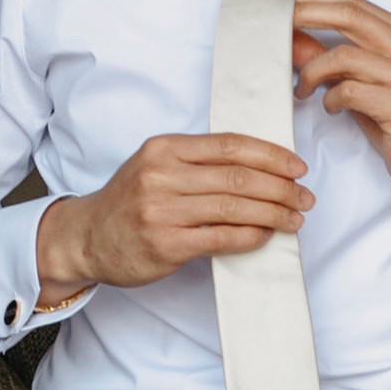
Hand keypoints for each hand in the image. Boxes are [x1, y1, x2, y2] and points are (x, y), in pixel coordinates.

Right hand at [34, 133, 311, 301]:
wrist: (87, 238)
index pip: (229, 145)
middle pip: (238, 177)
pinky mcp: (166, 244)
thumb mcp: (155, 166)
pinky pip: (221, 238)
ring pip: (234, 207)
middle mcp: (161, 175)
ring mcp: (162, 211)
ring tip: (295, 218)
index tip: (296, 166)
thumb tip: (260, 167)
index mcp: (164, 148)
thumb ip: (198, 162)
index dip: (270, 154)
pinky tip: (266, 235)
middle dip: (280, 186)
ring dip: (273, 213)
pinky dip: (251, 236)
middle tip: (304, 196)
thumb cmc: (129, 201)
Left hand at [290, 0, 390, 205]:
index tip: (278, 6)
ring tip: (301, 89)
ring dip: (311, 72)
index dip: (312, 1)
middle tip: (271, 30)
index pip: (352, 3)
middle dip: (303, 17)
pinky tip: (331, 108)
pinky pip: (351, 91)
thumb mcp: (367, 85)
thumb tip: (290, 40)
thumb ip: (334, 61)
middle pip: (348, 15)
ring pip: (343, 55)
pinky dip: (331, 99)